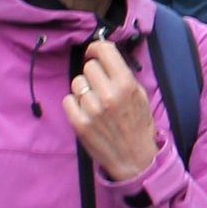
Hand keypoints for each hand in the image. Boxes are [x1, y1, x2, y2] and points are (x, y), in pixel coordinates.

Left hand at [65, 39, 161, 183]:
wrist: (134, 159)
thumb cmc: (138, 125)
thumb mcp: (139, 95)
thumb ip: (122, 74)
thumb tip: (103, 55)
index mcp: (125, 84)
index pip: (103, 51)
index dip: (96, 48)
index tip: (94, 53)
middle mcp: (108, 94)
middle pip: (88, 67)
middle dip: (93, 73)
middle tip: (99, 85)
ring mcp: (91, 109)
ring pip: (77, 83)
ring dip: (84, 89)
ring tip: (95, 102)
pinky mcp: (79, 123)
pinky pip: (67, 100)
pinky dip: (74, 104)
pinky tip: (86, 112)